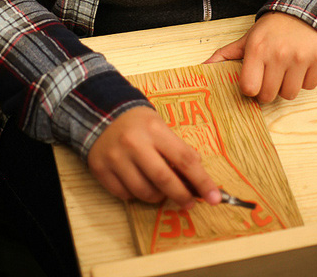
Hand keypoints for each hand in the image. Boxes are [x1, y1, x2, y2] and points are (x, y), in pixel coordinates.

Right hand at [87, 106, 221, 206]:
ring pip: (144, 192)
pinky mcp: (101, 170)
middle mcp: (135, 144)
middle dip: (182, 195)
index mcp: (154, 130)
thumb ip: (177, 148)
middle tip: (190, 203)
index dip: (202, 181)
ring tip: (161, 190)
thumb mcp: (160, 126)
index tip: (214, 197)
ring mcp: (116, 158)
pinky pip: (125, 195)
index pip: (184, 159)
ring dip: (158, 197)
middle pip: (164, 179)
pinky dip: (136, 195)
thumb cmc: (138, 122)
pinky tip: (139, 183)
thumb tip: (197, 175)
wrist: (101, 113)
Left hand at [205, 12, 316, 102]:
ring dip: (287, 86)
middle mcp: (279, 53)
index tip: (254, 79)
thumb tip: (202, 70)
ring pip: (290, 94)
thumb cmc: (271, 29)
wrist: (303, 10)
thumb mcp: (247, 39)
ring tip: (286, 69)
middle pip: (269, 95)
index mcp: (257, 48)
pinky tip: (301, 65)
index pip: (249, 88)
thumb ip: (225, 55)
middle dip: (268, 88)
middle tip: (270, 74)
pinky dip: (305, 79)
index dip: (251, 87)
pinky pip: (310, 86)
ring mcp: (301, 57)